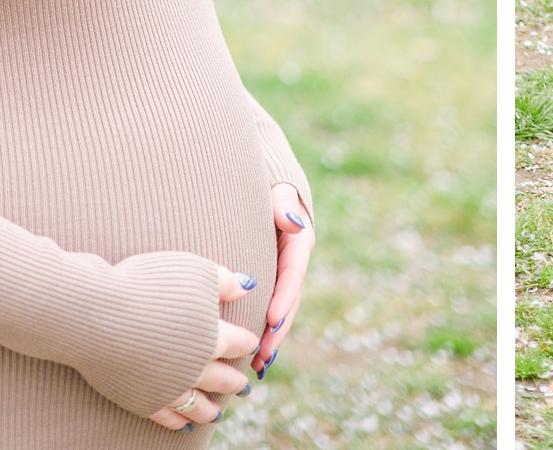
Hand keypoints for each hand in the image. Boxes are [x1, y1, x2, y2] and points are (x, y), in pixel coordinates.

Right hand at [148, 266, 256, 432]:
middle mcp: (194, 368)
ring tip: (218, 414)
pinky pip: (166, 417)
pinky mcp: (141, 400)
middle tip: (243, 388)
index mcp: (212, 336)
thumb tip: (247, 286)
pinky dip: (178, 421)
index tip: (251, 346)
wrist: (96, 313)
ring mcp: (167, 388)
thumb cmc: (145, 283)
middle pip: (222, 378)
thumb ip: (222, 279)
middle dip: (234, 382)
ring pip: (197, 405)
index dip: (247, 343)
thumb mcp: (191, 269)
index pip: (238, 343)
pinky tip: (183, 424)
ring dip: (211, 409)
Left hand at [253, 182, 314, 375]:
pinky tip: (254, 356)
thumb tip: (293, 222)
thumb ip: (284, 204)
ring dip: (272, 337)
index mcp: (299, 240)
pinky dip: (265, 332)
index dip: (284, 297)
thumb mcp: (278, 190)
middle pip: (288, 300)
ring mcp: (284, 274)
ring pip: (281, 310)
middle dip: (277, 329)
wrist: (266, 187)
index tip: (272, 319)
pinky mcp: (272, 282)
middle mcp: (294, 261)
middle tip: (262, 354)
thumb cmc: (268, 187)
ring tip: (258, 363)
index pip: (293, 272)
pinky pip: (270, 309)